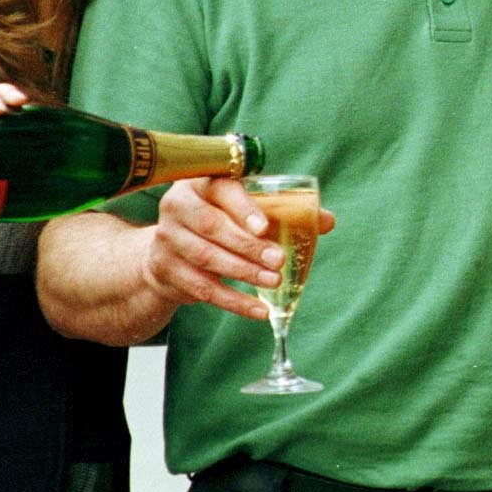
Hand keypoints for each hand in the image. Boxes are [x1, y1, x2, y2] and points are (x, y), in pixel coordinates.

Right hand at [141, 177, 337, 320]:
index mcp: (200, 181)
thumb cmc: (220, 221)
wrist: (170, 251)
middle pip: (212, 226)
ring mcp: (167, 238)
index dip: (243, 208)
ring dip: (243, 272)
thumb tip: (326, 220)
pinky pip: (202, 289)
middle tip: (279, 260)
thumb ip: (283, 211)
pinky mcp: (165, 269)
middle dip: (248, 246)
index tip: (265, 227)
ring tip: (273, 281)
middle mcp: (177, 206)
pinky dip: (234, 302)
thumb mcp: (245, 210)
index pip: (221, 189)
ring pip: (206, 258)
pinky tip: (259, 310)